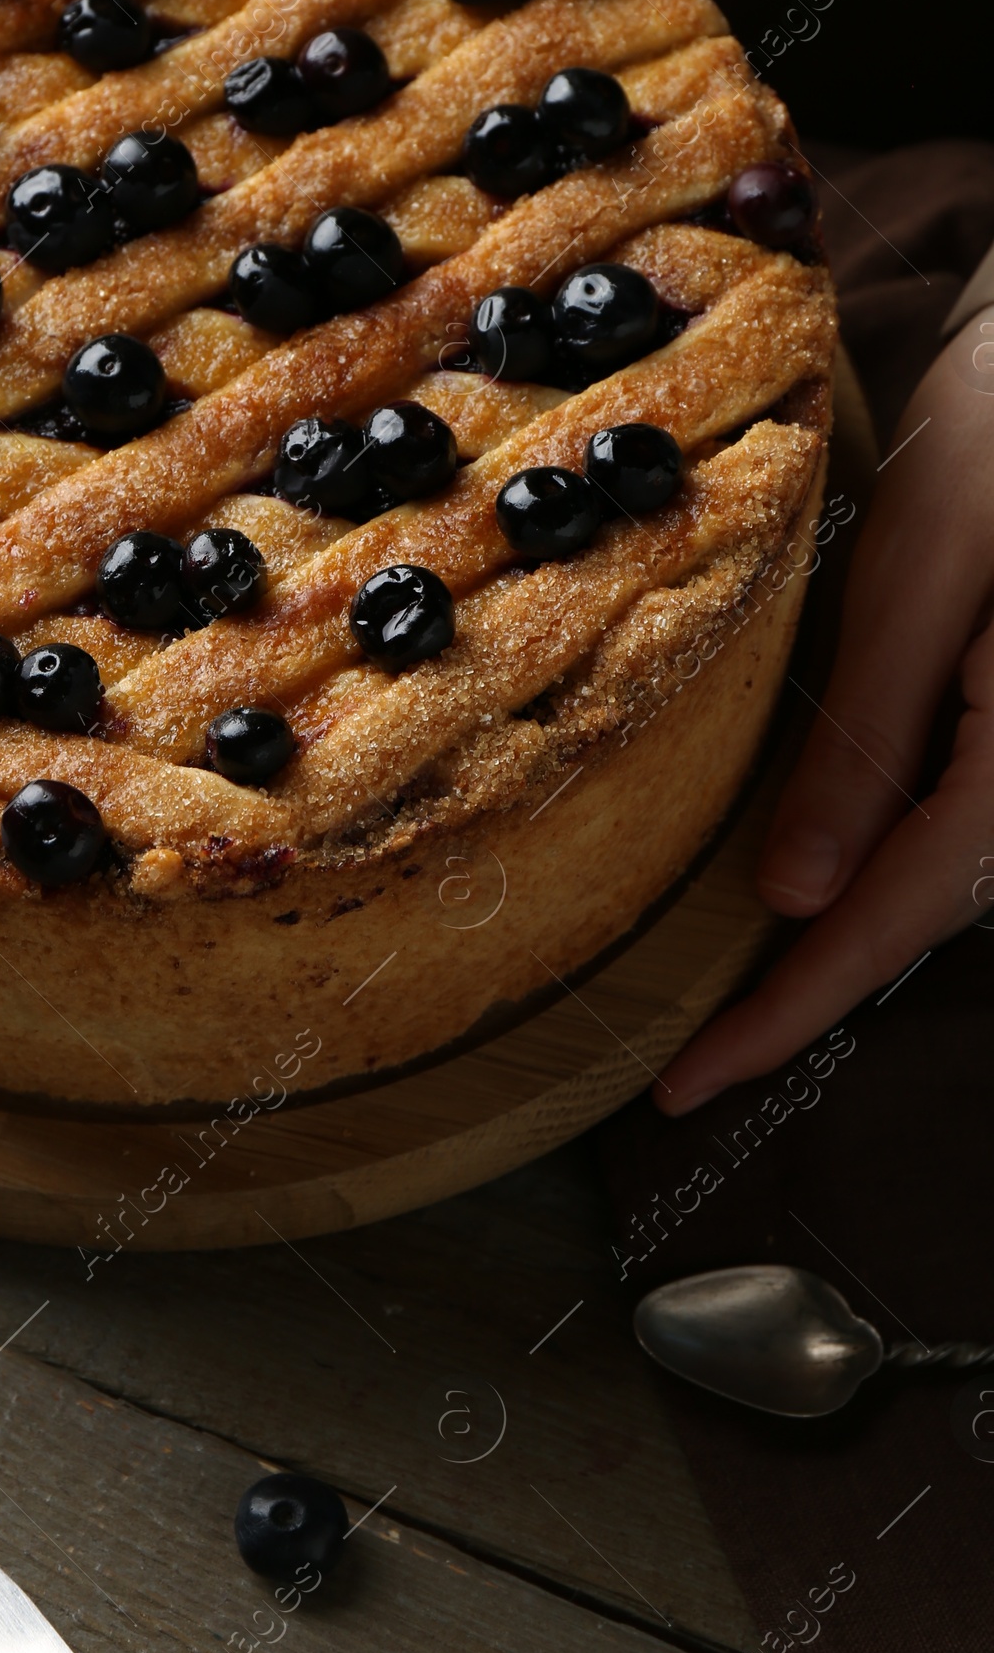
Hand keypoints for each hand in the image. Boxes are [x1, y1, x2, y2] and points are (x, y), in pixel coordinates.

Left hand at [658, 318, 993, 1111]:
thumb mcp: (926, 569)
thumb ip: (867, 738)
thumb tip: (792, 895)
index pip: (900, 915)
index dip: (788, 1011)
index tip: (689, 1083)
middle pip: (944, 907)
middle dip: (821, 982)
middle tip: (703, 1051)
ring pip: (971, 871)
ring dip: (868, 922)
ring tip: (753, 987)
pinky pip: (989, 816)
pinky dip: (912, 856)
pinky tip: (843, 868)